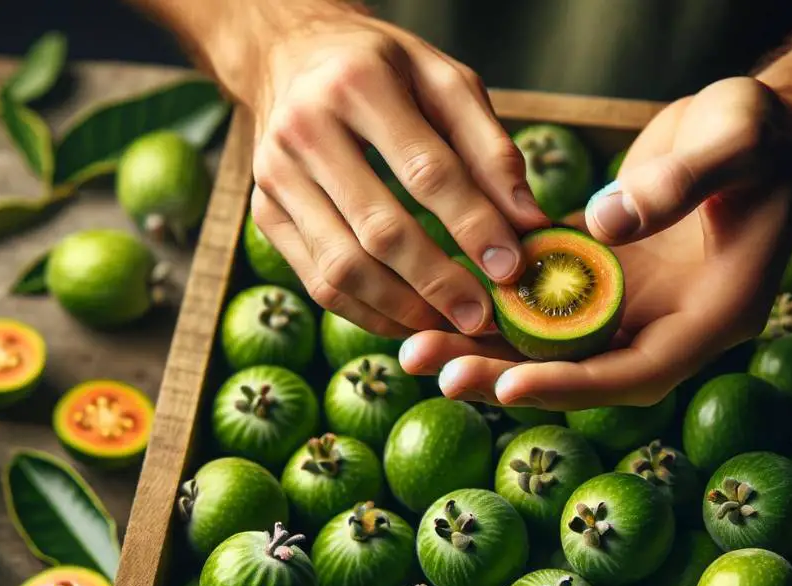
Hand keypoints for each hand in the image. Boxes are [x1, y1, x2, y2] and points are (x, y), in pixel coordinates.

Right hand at [242, 3, 549, 338]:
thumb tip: (528, 221)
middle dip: (439, 282)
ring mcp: (275, 176)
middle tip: (484, 316)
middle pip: (379, 229)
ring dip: (403, 309)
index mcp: (359, 83)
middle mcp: (305, 129)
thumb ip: (491, 149)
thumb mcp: (446, 82)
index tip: (511, 267)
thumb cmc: (387, 71)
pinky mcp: (264, 213)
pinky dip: (369, 313)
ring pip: (342, 268)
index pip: (426, 170)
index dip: (473, 224)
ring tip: (451, 324)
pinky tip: (410, 319)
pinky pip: (318, 282)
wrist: (292, 54)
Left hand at [399, 77, 791, 409]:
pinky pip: (540, 296)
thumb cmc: (762, 135)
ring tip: (415, 345)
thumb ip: (679, 183)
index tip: (512, 382)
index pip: (636, 372)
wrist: (762, 130)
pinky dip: (493, 298)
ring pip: (549, 341)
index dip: (574, 382)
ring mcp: (628, 302)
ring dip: (484, 344)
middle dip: (505, 375)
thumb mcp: (735, 143)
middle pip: (577, 370)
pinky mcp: (599, 272)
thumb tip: (606, 225)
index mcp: (709, 317)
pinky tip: (439, 291)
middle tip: (432, 369)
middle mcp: (663, 324)